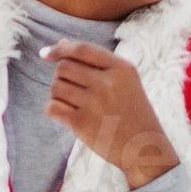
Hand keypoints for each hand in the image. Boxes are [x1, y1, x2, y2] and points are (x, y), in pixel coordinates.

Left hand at [40, 42, 178, 190]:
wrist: (144, 148)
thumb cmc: (132, 112)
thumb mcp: (125, 81)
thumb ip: (96, 61)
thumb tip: (61, 43)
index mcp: (121, 68)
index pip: (82, 49)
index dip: (59, 49)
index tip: (46, 54)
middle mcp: (107, 83)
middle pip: (63, 68)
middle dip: (61, 77)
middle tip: (73, 91)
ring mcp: (94, 103)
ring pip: (55, 87)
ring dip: (58, 94)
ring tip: (75, 105)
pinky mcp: (82, 123)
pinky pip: (52, 107)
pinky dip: (54, 110)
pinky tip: (67, 115)